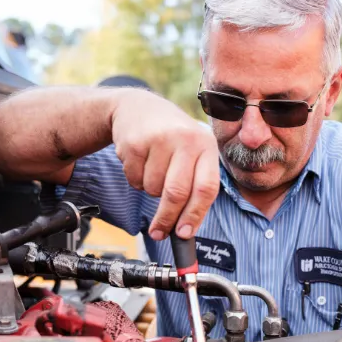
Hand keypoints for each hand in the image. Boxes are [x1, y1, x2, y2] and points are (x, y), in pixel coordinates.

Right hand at [112, 90, 219, 239]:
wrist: (137, 107)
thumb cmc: (171, 139)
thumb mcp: (193, 152)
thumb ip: (196, 185)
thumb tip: (187, 229)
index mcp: (206, 146)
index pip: (206, 188)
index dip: (195, 215)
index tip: (184, 234)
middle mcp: (186, 140)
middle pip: (177, 193)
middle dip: (167, 219)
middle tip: (159, 233)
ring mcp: (159, 139)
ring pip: (153, 189)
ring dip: (151, 191)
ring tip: (153, 170)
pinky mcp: (135, 142)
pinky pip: (134, 179)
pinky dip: (136, 180)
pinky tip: (140, 162)